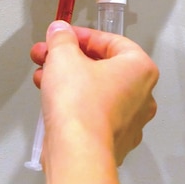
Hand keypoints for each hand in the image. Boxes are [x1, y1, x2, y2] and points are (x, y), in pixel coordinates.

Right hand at [31, 21, 157, 165]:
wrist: (77, 152)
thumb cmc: (79, 104)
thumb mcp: (63, 56)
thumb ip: (61, 38)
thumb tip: (60, 31)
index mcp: (140, 69)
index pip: (111, 41)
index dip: (81, 35)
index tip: (61, 37)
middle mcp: (142, 96)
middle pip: (102, 67)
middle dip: (69, 59)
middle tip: (46, 55)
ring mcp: (130, 122)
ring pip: (96, 91)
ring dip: (68, 80)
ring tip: (42, 78)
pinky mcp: (114, 141)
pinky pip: (93, 114)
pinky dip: (74, 105)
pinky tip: (51, 102)